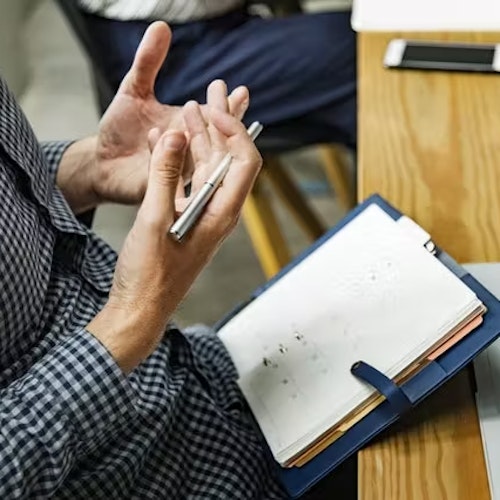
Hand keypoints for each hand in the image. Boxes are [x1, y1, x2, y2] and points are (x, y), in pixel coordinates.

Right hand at [87, 86, 261, 373]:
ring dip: (199, 139)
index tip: (212, 111)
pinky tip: (168, 142)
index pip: (246, 162)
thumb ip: (164, 176)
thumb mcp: (153, 220)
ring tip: (187, 108)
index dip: (235, 131)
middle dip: (219, 125)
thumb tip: (173, 136)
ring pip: (208, 168)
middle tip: (208, 93)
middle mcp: (219, 211)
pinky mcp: (187, 218)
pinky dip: (181, 160)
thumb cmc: (150, 274)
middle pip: (229, 160)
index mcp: (222, 213)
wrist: (140, 308)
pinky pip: (190, 181)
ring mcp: (204, 214)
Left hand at [92, 21, 249, 205]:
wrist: (101, 162)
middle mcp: (188, 149)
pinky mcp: (162, 184)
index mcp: (187, 127)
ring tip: (198, 120)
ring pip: (197, 157)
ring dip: (198, 138)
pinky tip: (167, 135)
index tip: (241, 92)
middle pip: (215, 138)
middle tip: (226, 104)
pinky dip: (169, 153)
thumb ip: (148, 62)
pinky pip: (169, 170)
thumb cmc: (121, 131)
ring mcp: (178, 169)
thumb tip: (161, 27)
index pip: (215, 117)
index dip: (230, 107)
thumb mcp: (133, 90)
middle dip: (222, 121)